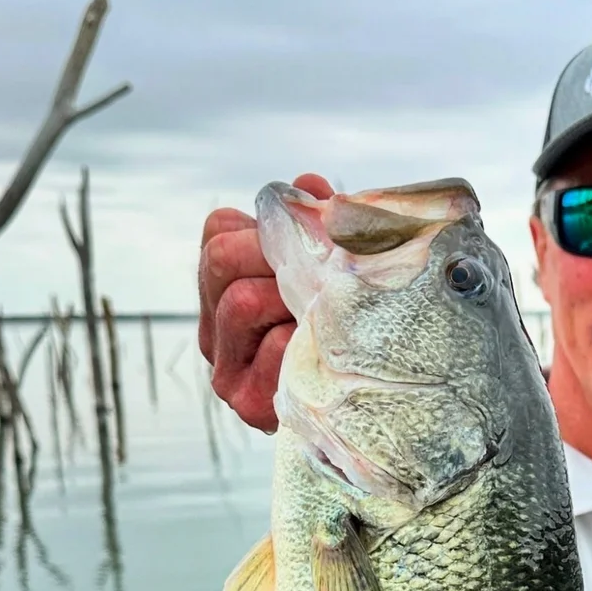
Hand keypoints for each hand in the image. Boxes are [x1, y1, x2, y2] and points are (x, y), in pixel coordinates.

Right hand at [198, 172, 333, 431]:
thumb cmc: (353, 328)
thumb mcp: (334, 270)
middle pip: (221, 257)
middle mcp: (214, 328)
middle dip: (275, 257)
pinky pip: (274, 347)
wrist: (377, 403)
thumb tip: (308, 187)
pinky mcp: (248, 403)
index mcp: (224, 287)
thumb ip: (317, 227)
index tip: (311, 245)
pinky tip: (327, 351)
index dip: (268, 226)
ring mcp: (226, 369)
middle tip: (319, 279)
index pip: (221, 229)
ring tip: (324, 316)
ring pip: (241, 300)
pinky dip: (306, 341)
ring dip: (292, 299)